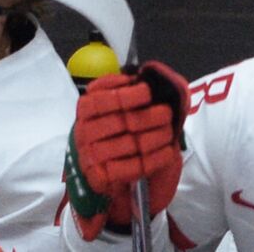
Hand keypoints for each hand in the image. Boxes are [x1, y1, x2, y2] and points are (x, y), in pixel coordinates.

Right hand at [65, 61, 188, 240]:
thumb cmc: (115, 126)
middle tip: (167, 113)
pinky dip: (154, 158)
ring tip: (169, 131)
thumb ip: (129, 89)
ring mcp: (91, 156)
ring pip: (128, 144)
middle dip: (148, 116)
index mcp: (86, 109)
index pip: (101, 99)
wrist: (103, 165)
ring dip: (155, 137)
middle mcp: (83, 132)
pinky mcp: (101, 177)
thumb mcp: (117, 104)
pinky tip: (168, 151)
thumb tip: (149, 75)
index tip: (147, 92)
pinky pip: (132, 168)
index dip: (125, 94)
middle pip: (119, 122)